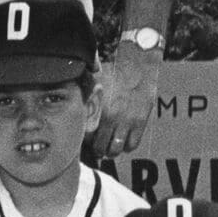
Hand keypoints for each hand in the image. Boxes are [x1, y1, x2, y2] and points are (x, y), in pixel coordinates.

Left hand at [96, 42, 163, 158]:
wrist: (137, 65)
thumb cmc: (114, 72)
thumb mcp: (94, 83)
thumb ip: (86, 98)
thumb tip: (77, 108)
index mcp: (96, 109)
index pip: (86, 136)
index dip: (86, 141)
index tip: (87, 140)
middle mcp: (110, 118)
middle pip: (100, 147)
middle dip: (98, 150)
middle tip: (98, 149)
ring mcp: (126, 121)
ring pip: (116, 149)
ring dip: (112, 151)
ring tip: (110, 148)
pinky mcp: (140, 121)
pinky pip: (133, 144)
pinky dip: (128, 147)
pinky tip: (125, 142)